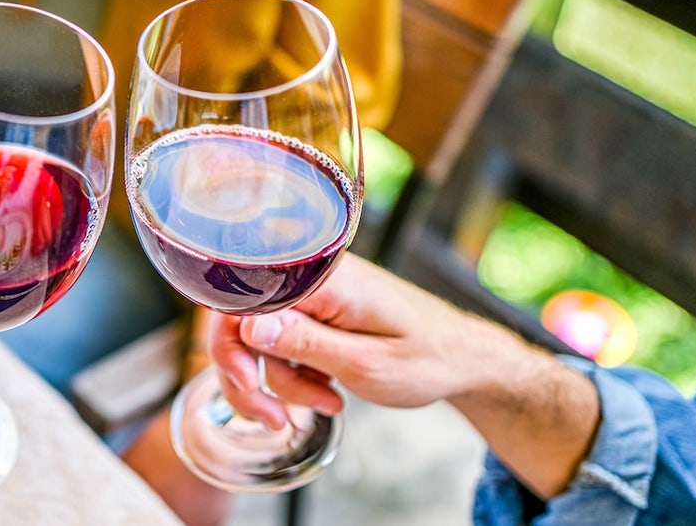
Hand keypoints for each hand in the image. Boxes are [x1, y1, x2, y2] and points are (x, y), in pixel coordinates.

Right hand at [210, 254, 499, 426]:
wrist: (463, 357)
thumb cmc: (427, 358)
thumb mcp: (365, 362)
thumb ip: (304, 342)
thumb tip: (247, 325)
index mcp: (322, 280)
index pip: (241, 299)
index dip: (232, 347)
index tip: (251, 386)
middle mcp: (310, 277)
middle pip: (241, 322)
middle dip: (251, 376)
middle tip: (274, 418)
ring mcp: (313, 293)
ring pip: (260, 338)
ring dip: (282, 382)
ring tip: (325, 403)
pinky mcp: (318, 308)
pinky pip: (283, 340)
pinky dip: (295, 373)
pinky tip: (326, 390)